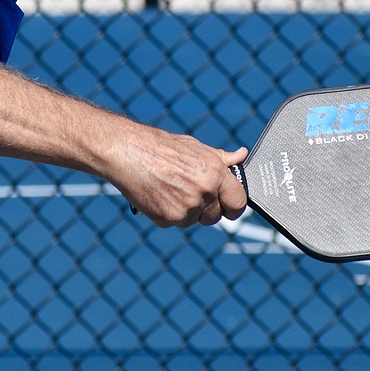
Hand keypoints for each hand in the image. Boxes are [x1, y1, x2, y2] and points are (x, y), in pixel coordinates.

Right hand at [116, 130, 248, 227]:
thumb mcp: (195, 147)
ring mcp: (187, 207)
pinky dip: (168, 213)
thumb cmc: (161, 147)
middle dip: (207, 209)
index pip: (238, 202)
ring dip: (186, 211)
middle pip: (216, 216)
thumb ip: (221, 158)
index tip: (229, 207)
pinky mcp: (168, 218)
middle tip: (189, 193)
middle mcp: (204, 192)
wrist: (128, 152)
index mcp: (215, 173)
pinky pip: (175, 223)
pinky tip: (159, 195)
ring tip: (170, 189)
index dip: (234, 207)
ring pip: (194, 220)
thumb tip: (241, 156)